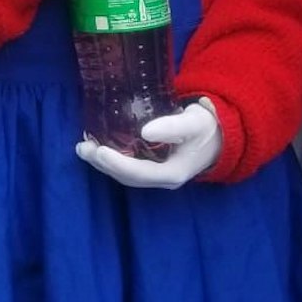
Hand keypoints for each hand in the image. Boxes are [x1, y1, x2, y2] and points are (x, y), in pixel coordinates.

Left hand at [75, 99, 221, 189]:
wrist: (219, 135)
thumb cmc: (206, 127)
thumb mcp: (193, 122)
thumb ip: (172, 126)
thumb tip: (145, 131)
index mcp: (173, 173)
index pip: (140, 173)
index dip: (117, 164)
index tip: (99, 151)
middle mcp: (163, 179)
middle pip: (128, 177)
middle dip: (103, 164)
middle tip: (83, 148)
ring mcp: (157, 174)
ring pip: (126, 174)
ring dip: (103, 162)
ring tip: (84, 148)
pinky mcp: (153, 166)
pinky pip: (129, 166)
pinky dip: (112, 158)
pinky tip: (99, 146)